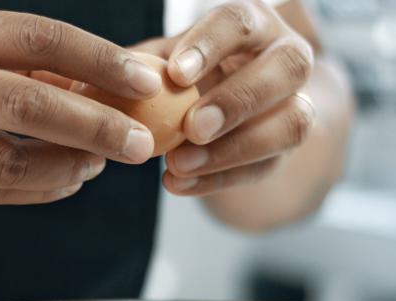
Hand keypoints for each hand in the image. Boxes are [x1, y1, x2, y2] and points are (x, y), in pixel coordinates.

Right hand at [0, 7, 162, 206]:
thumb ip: (1, 61)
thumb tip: (84, 80)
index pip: (38, 37)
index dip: (98, 59)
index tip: (145, 79)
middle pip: (30, 102)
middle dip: (96, 124)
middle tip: (140, 143)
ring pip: (8, 158)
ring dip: (65, 166)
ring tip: (97, 166)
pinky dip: (34, 191)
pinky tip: (62, 184)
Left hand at [137, 0, 315, 195]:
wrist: (228, 106)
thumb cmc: (186, 74)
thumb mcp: (164, 62)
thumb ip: (141, 67)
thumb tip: (96, 79)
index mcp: (252, 24)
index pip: (241, 22)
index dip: (211, 46)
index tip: (176, 74)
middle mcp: (287, 56)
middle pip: (288, 67)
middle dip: (238, 100)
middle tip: (192, 127)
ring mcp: (298, 102)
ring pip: (292, 123)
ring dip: (235, 149)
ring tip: (178, 164)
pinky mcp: (287, 148)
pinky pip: (265, 166)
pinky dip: (219, 180)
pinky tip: (178, 184)